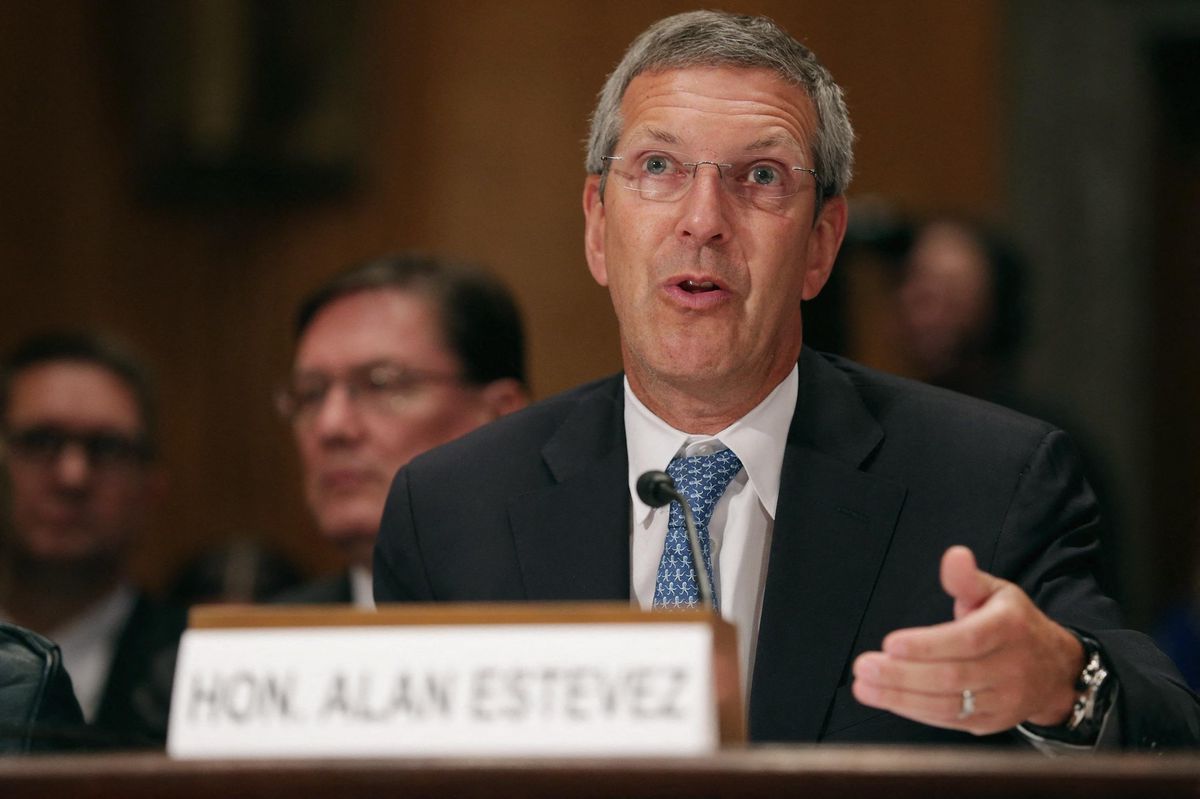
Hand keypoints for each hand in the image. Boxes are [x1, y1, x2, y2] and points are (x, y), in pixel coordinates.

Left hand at [851, 545, 1083, 733]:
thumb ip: (967, 579)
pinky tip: (887, 698)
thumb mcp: (996, 592)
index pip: (967, 640)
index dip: (927, 645)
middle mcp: (1010, 668)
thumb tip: (954, 556)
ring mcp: (1003, 700)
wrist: (1055, 671)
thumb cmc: (1013, 624)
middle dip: (902, 675)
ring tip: (864, 687)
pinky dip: (914, 711)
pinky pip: (949, 721)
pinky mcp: (991, 723)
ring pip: (948, 704)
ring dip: (900, 698)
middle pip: (952, 677)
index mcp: (1010, 629)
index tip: (889, 643)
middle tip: (863, 667)